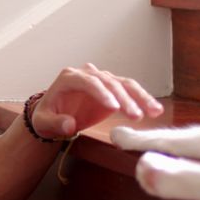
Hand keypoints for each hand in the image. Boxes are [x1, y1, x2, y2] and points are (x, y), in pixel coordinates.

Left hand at [32, 63, 162, 138]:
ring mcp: (101, 80)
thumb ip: (55, 123)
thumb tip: (69, 125)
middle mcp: (87, 74)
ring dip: (139, 97)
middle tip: (136, 116)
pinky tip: (155, 110)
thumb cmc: (46, 117)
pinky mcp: (112, 89)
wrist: (53, 115)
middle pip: (108, 82)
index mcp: (69, 77)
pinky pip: (129, 91)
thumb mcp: (43, 122)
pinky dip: (142, 99)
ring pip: (123, 84)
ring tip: (154, 112)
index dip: (101, 93)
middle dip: (124, 99)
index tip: (114, 108)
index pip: (88, 82)